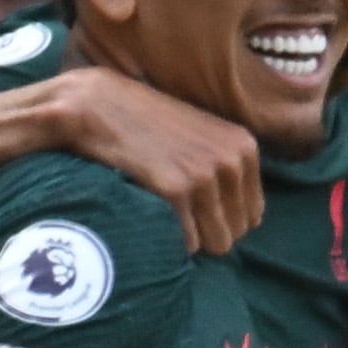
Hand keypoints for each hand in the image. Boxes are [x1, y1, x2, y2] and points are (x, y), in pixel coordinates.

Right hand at [45, 68, 264, 253]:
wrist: (95, 102)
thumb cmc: (145, 124)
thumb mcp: (201, 136)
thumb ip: (227, 171)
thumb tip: (252, 220)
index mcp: (244, 148)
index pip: (251, 216)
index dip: (219, 219)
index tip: (191, 205)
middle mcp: (232, 161)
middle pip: (234, 233)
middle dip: (206, 231)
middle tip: (174, 210)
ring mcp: (205, 175)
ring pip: (214, 244)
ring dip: (188, 237)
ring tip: (163, 211)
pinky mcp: (175, 189)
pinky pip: (187, 244)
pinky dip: (168, 238)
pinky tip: (150, 214)